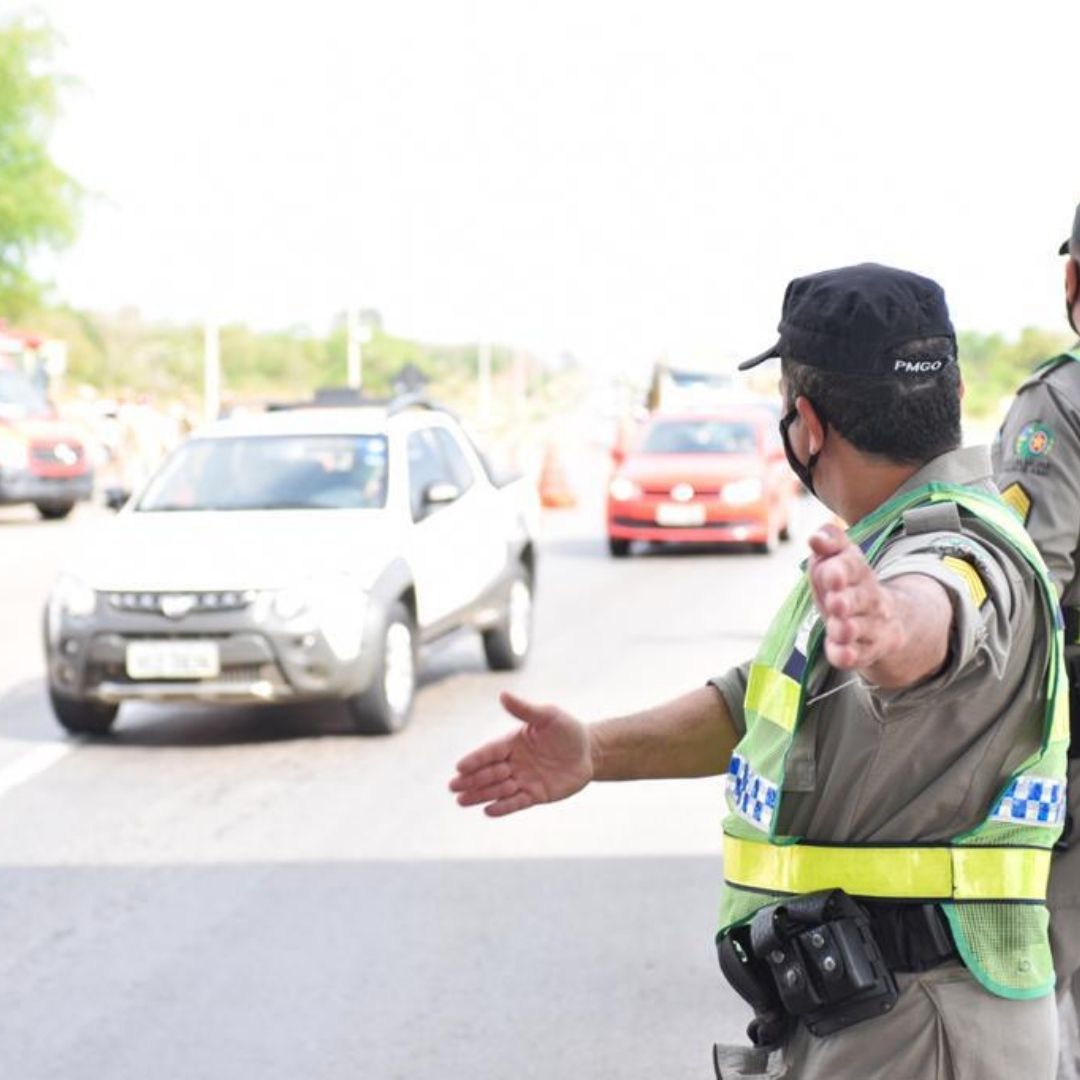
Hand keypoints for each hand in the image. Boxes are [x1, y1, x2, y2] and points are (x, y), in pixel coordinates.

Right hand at [449, 691, 592, 816]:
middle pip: (489, 772)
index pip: (489, 752)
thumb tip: (502, 694)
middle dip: (471, 780)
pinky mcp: (536, 795)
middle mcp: (514, 763)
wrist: (589, 752)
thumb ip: (525, 709)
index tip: (459, 767)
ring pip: (498, 789)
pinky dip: (503, 807)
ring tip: (461, 801)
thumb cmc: (567, 730)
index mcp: (512, 743)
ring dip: (480, 795)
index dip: (475, 760)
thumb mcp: (548, 716)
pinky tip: (488, 811)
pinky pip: (516, 803)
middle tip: (453, 787)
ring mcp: (523, 780)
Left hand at [807, 524, 898, 671]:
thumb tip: (815, 538)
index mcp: (859, 573)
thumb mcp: (841, 558)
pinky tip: (841, 654)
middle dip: (847, 601)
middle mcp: (869, 600)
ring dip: (847, 629)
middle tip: (835, 602)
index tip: (830, 572)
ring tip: (837, 626)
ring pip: (859, 629)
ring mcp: (868, 627)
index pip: (855, 567)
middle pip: (861, 600)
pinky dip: (847, 655)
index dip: (843, 570)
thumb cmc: (848, 584)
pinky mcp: (862, 651)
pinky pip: (855, 655)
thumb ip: (830, 541)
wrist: (886, 620)